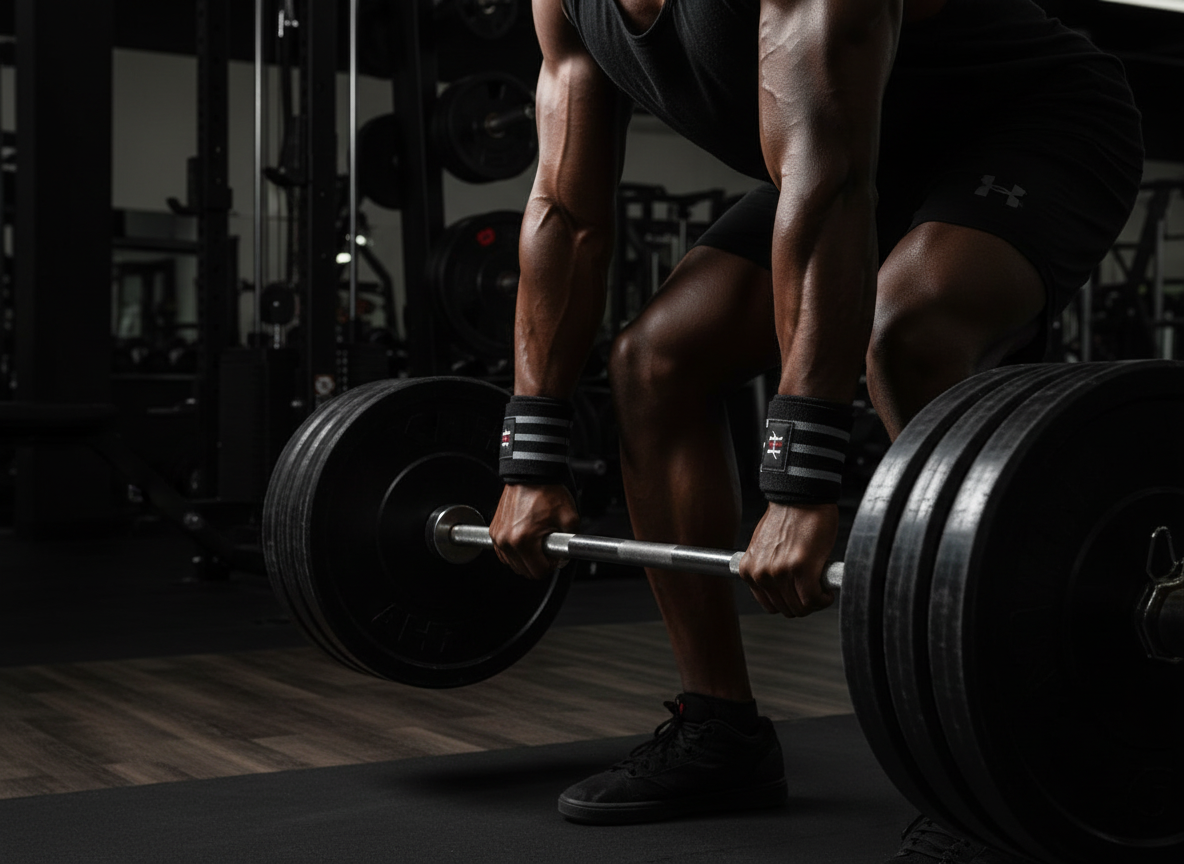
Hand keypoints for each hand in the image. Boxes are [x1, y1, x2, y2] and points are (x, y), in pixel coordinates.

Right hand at [489, 483, 579, 579]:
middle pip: (524, 571)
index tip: (554, 556)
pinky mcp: (494, 531)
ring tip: (536, 540)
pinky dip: (514, 551)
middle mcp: (507, 540)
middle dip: (538, 563)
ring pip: (512, 564)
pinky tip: (525, 539)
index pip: (537, 572)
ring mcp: (498, 536)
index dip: (550, 566)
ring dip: (526, 558)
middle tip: (546, 547)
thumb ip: (570, 544)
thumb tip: (563, 558)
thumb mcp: (570, 519)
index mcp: (524, 540)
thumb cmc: (547, 492)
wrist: (530, 475)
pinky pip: (504, 553)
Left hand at [738, 502, 838, 616]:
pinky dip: (823, 599)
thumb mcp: (766, 548)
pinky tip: (827, 591)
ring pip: (801, 607)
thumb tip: (781, 588)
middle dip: (803, 604)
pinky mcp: (801, 569)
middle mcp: (761, 573)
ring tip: (821, 590)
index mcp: (749, 569)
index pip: (769, 604)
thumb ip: (768, 569)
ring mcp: (780, 573)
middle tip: (814, 592)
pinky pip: (813, 599)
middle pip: (786, 608)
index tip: (799, 596)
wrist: (800, 497)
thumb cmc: (789, 518)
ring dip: (815, 602)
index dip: (788, 602)